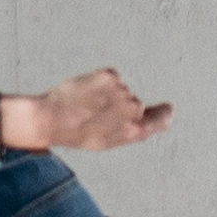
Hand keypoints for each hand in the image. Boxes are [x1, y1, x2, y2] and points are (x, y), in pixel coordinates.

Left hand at [0, 67, 172, 154]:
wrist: (50, 118)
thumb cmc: (77, 133)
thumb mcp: (108, 141)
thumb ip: (134, 130)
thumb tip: (156, 119)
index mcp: (133, 131)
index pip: (162, 119)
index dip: (164, 113)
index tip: (167, 108)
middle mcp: (132, 110)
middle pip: (136, 103)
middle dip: (121, 105)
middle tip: (97, 114)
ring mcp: (122, 91)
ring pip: (121, 89)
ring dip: (108, 94)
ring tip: (86, 105)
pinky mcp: (110, 75)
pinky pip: (111, 78)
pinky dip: (101, 81)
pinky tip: (86, 92)